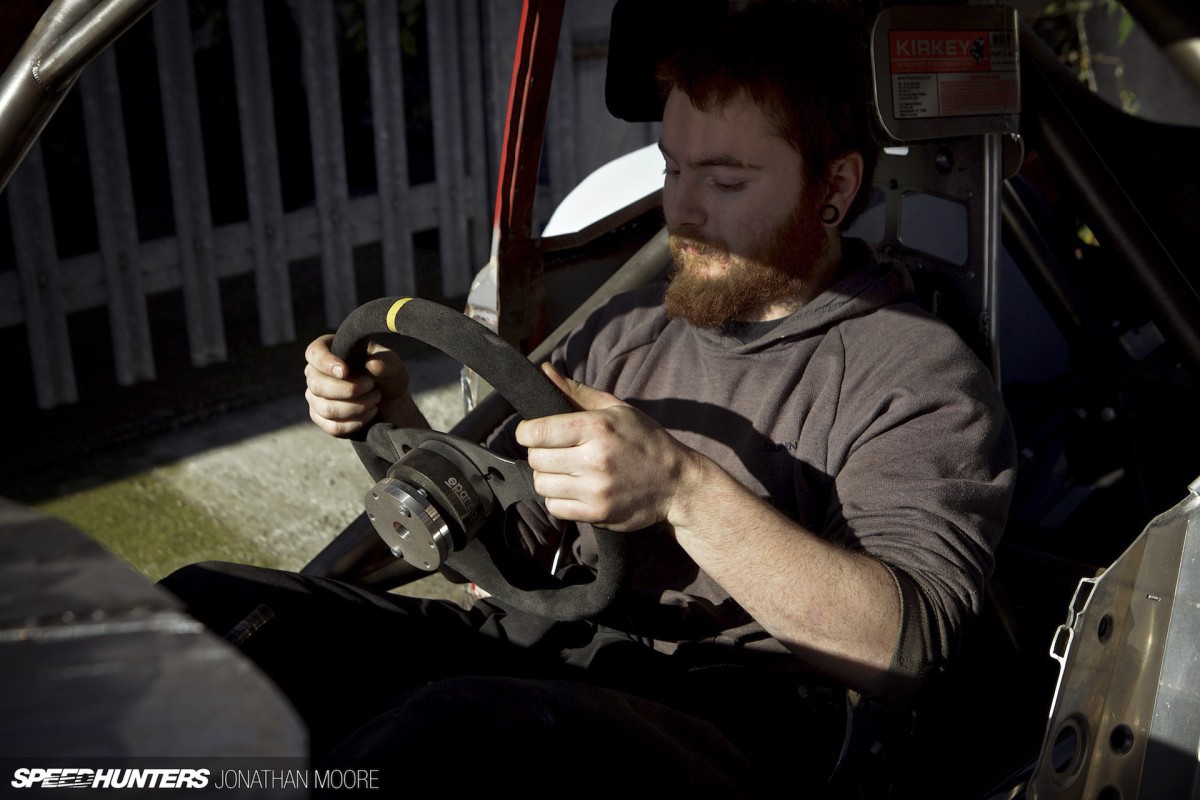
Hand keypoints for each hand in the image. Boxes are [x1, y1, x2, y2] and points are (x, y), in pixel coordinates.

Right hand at [303, 334, 425, 436]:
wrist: (391, 401)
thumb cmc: (387, 376)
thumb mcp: (393, 365)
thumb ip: (386, 362)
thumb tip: (372, 364)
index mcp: (329, 351)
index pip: (314, 353)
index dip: (326, 363)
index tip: (345, 371)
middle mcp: (316, 373)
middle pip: (317, 385)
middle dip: (349, 389)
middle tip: (372, 385)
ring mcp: (316, 398)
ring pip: (326, 408)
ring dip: (357, 407)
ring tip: (375, 399)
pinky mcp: (322, 419)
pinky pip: (333, 426)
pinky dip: (356, 422)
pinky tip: (370, 414)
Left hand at [515, 364, 699, 531]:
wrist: (677, 483)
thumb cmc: (646, 441)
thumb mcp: (617, 409)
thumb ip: (577, 392)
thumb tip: (545, 371)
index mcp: (597, 428)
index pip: (537, 431)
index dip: (525, 431)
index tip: (531, 432)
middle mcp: (594, 459)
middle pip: (536, 459)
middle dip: (539, 453)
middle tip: (556, 451)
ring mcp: (595, 489)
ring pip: (542, 484)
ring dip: (548, 477)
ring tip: (566, 470)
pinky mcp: (597, 513)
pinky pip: (555, 507)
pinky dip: (558, 498)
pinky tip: (574, 488)